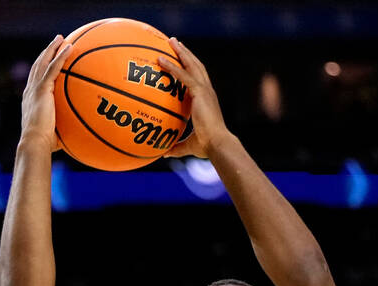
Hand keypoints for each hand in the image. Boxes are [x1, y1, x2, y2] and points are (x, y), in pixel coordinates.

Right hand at [20, 34, 70, 149]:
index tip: (49, 59)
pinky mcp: (42, 90)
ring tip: (61, 38)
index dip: (42, 67)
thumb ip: (66, 130)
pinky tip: (69, 47)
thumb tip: (81, 138)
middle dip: (47, 52)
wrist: (35, 142)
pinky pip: (53, 68)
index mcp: (31, 99)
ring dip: (53, 49)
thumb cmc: (45, 145)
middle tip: (56, 42)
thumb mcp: (56, 134)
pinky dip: (60, 56)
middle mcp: (30, 91)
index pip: (36, 79)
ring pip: (44, 62)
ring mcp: (35, 89)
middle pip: (38, 65)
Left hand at [157, 39, 229, 158]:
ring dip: (181, 51)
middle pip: (197, 66)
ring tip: (170, 40)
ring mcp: (205, 90)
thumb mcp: (189, 145)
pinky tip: (160, 59)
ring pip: (192, 64)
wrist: (217, 144)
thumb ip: (177, 146)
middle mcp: (208, 92)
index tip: (182, 59)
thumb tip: (164, 152)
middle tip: (175, 42)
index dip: (191, 68)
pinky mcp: (200, 92)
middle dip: (186, 53)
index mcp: (207, 100)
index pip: (199, 79)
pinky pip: (183, 75)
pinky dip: (172, 66)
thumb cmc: (207, 147)